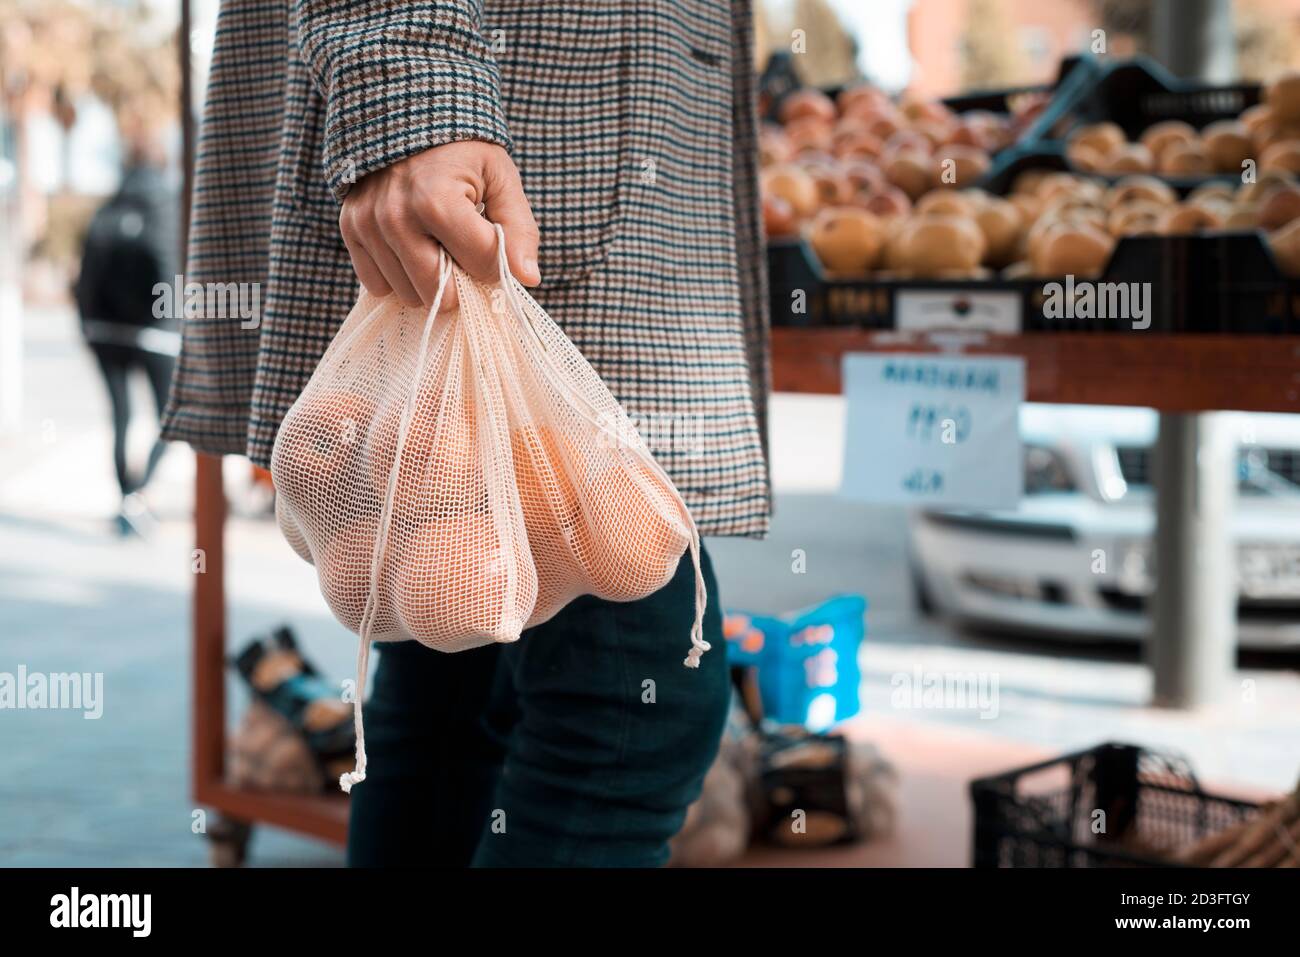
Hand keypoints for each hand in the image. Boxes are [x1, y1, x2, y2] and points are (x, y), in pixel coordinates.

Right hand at [339, 141, 540, 312]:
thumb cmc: (461, 147)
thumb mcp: (500, 176)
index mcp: (438, 201)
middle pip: (441, 294)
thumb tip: (528, 279)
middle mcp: (396, 217)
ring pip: (409, 295)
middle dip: (461, 280)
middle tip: (464, 251)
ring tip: (437, 244)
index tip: (494, 245)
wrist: (403, 108)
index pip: (481, 266)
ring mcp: (368, 225)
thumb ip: (518, 228)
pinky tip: (411, 248)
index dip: (497, 263)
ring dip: (429, 281)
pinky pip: (377, 285)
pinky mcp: (350, 229)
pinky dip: (399, 276)